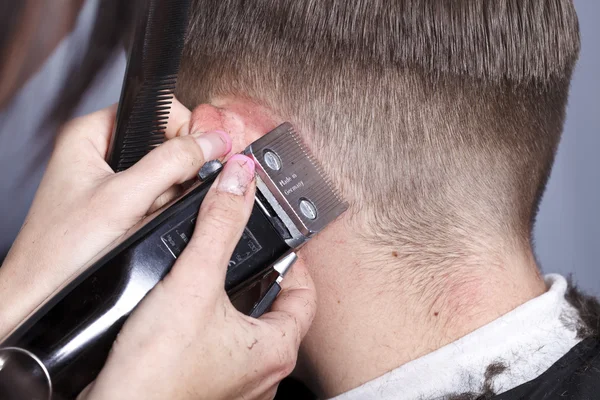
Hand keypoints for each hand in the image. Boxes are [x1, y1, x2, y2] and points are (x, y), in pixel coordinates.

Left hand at [0, 99, 230, 337]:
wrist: (41, 299)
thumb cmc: (61, 252)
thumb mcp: (124, 199)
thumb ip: (172, 163)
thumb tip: (213, 141)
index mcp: (90, 133)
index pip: (157, 110)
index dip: (186, 130)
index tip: (205, 153)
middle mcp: (99, 152)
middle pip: (164, 143)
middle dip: (176, 172)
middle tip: (163, 197)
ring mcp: (109, 180)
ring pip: (164, 173)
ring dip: (168, 195)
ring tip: (146, 217)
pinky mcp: (117, 204)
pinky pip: (157, 197)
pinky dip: (161, 210)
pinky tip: (145, 226)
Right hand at [82, 155, 316, 399]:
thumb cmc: (156, 373)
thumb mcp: (194, 283)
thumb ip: (219, 227)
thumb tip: (240, 181)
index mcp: (275, 349)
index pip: (305, 294)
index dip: (295, 262)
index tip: (281, 241)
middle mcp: (262, 373)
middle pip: (277, 311)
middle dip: (261, 278)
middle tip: (246, 252)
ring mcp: (234, 384)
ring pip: (247, 331)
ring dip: (235, 301)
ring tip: (214, 276)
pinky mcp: (205, 386)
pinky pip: (221, 347)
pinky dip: (212, 324)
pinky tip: (187, 312)